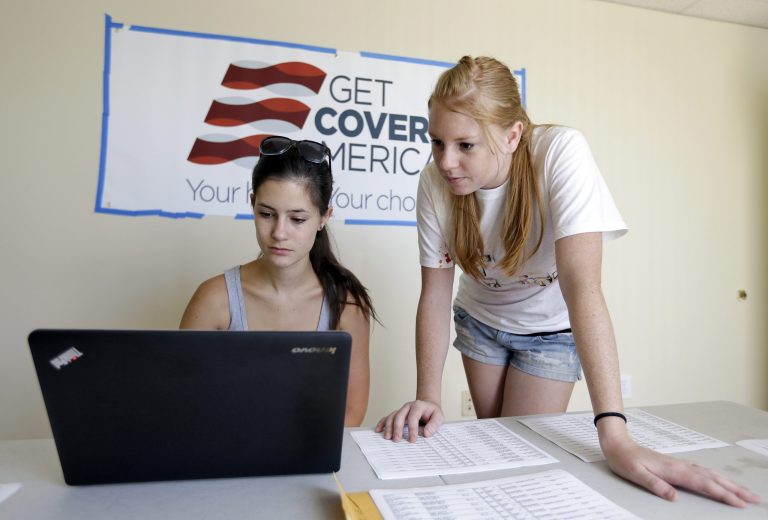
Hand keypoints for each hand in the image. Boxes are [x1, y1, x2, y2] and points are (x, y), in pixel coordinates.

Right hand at [374, 400, 443, 441]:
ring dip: (388, 427)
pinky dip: (382, 423)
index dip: (412, 428)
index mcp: (418, 406)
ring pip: (392, 416)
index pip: (413, 416)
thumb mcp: (439, 417)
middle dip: (397, 428)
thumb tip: (426, 433)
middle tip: (397, 440)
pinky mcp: (397, 414)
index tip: (412, 440)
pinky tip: (378, 430)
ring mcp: (401, 410)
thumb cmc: (432, 413)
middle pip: (399, 415)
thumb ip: (434, 425)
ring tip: (387, 437)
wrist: (428, 406)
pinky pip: (387, 417)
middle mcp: (408, 406)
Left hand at [601, 433, 760, 507]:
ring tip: (746, 492)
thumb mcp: (636, 475)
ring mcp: (681, 464)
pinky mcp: (678, 465)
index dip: (723, 495)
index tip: (740, 504)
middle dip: (735, 489)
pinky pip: (704, 472)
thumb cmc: (626, 460)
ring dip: (730, 483)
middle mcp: (681, 466)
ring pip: (711, 474)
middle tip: (755, 499)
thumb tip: (674, 497)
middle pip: (714, 478)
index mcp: (674, 470)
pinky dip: (717, 477)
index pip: (704, 484)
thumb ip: (655, 485)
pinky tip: (722, 481)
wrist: (618, 444)